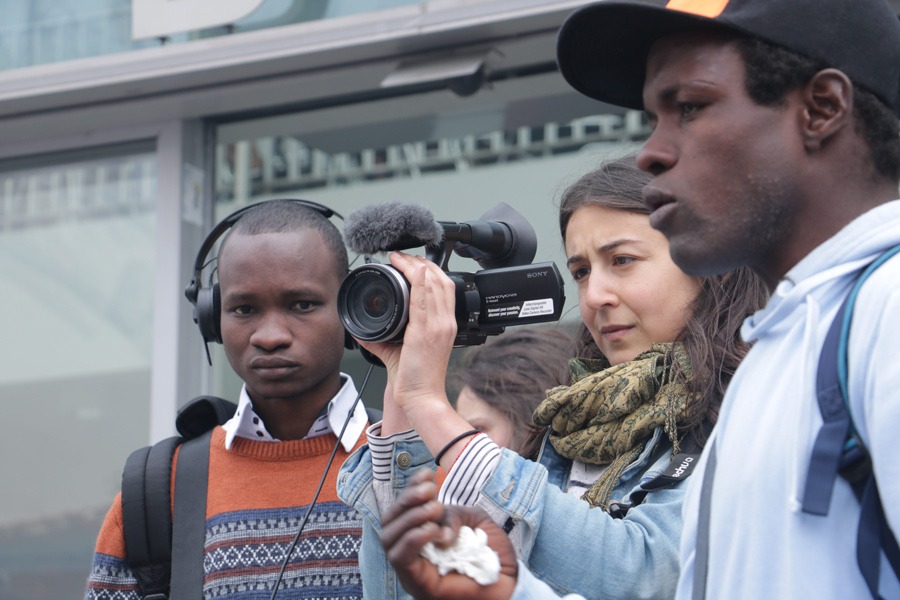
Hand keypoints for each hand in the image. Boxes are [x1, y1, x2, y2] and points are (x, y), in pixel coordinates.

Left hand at [358, 252, 457, 415]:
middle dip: (423, 263)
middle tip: (404, 256)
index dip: (431, 272)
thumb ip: (381, 339)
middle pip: (441, 281)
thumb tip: (361, 330)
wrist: (422, 398)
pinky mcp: (427, 331)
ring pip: (434, 284)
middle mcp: (445, 323)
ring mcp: (438, 326)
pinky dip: (421, 280)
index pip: (444, 289)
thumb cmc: (415, 379)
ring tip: (402, 258)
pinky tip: (414, 269)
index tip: (414, 264)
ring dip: (417, 266)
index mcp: (444, 326)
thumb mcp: (398, 352)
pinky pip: (426, 299)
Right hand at [381, 469, 517, 599]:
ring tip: (435, 509)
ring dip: (410, 516)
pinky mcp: (416, 583)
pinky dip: (414, 538)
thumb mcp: (471, 521)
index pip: (401, 509)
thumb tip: (436, 527)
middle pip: (389, 520)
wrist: (508, 582)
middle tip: (432, 492)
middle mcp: (410, 551)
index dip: (409, 488)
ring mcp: (411, 568)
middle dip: (407, 499)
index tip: (427, 474)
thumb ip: (452, 514)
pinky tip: (435, 530)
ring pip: (389, 537)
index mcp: (419, 534)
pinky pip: (400, 557)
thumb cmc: (490, 553)